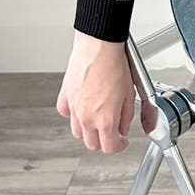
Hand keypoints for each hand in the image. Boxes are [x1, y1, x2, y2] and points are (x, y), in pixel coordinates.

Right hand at [56, 31, 158, 153]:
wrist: (99, 46)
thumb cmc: (114, 64)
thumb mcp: (129, 93)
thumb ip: (126, 116)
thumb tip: (123, 128)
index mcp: (105, 119)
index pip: (109, 148)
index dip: (118, 147)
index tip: (122, 141)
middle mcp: (86, 117)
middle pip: (91, 144)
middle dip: (103, 141)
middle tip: (112, 132)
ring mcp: (73, 108)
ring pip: (77, 132)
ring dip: (88, 130)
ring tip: (98, 119)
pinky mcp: (65, 97)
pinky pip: (66, 114)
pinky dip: (73, 114)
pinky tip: (82, 107)